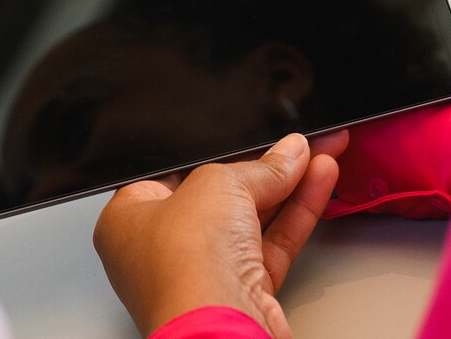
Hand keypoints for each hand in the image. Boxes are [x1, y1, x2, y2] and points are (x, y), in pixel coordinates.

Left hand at [93, 130, 347, 338]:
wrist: (219, 333)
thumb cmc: (185, 268)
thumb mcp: (218, 185)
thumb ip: (258, 167)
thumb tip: (287, 154)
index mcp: (131, 219)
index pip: (177, 170)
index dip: (214, 149)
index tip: (249, 132)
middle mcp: (164, 250)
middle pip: (222, 193)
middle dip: (264, 164)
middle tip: (295, 142)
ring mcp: (205, 274)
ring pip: (254, 218)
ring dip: (289, 184)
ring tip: (320, 151)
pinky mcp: (243, 294)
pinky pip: (273, 244)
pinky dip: (297, 212)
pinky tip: (318, 181)